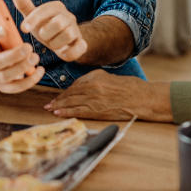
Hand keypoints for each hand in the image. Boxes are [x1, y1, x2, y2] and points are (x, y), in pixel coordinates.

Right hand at [0, 22, 43, 93]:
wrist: (0, 59)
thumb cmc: (2, 40)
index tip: (5, 29)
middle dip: (13, 56)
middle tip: (28, 47)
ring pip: (6, 76)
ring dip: (22, 67)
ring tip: (35, 57)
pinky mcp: (5, 86)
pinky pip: (16, 87)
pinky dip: (30, 80)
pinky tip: (40, 70)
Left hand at [12, 0, 86, 61]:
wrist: (63, 41)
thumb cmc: (45, 26)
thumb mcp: (34, 17)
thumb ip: (24, 5)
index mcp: (56, 7)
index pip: (45, 10)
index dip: (33, 20)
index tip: (23, 29)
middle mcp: (69, 16)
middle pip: (58, 23)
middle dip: (46, 33)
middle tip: (42, 37)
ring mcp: (76, 30)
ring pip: (68, 35)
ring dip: (56, 43)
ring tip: (52, 44)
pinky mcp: (81, 44)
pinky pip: (80, 47)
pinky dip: (70, 52)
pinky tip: (62, 52)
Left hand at [44, 69, 171, 120]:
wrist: (142, 98)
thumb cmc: (130, 88)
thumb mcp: (110, 78)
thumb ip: (95, 80)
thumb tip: (82, 87)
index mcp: (96, 78)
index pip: (75, 85)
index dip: (65, 91)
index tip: (59, 95)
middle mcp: (93, 88)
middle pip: (71, 94)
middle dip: (59, 99)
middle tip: (49, 103)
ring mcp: (94, 100)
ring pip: (72, 103)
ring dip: (60, 106)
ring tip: (51, 109)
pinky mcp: (98, 111)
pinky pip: (78, 112)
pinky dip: (67, 112)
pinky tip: (59, 113)